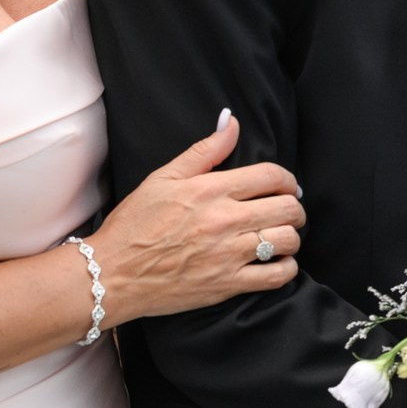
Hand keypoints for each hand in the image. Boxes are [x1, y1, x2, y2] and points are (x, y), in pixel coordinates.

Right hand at [87, 111, 305, 323]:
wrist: (112, 273)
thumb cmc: (134, 224)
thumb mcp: (163, 178)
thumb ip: (204, 150)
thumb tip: (232, 122)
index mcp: (210, 190)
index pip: (272, 176)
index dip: (288, 179)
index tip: (286, 186)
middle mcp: (224, 220)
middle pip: (288, 208)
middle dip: (293, 207)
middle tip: (285, 211)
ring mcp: (228, 255)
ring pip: (287, 241)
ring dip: (291, 237)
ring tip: (280, 236)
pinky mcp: (227, 285)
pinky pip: (277, 276)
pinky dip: (286, 268)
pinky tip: (276, 262)